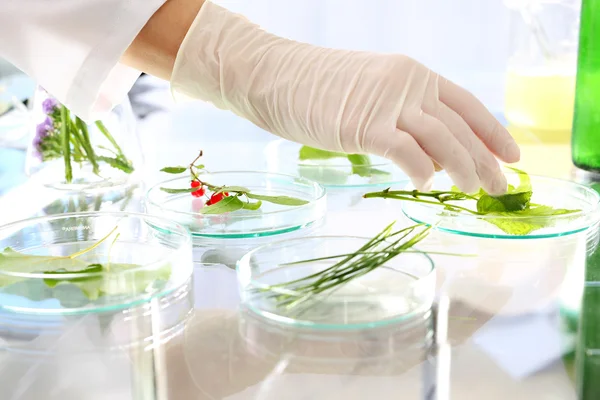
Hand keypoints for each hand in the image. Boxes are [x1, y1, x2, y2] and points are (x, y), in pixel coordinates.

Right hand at [172, 1, 519, 194]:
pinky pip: (407, 152)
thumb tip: (430, 157)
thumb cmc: (316, 87)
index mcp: (413, 74)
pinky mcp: (365, 126)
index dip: (493, 131)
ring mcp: (388, 104)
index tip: (513, 154)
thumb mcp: (369, 94)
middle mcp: (408, 85)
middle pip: (460, 127)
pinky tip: (425, 184)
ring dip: (465, 168)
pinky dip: (422, 171)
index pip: (466, 104)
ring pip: (443, 140)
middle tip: (500, 186)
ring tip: (475, 191)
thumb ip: (402, 119)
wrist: (275, 75)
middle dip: (486, 159)